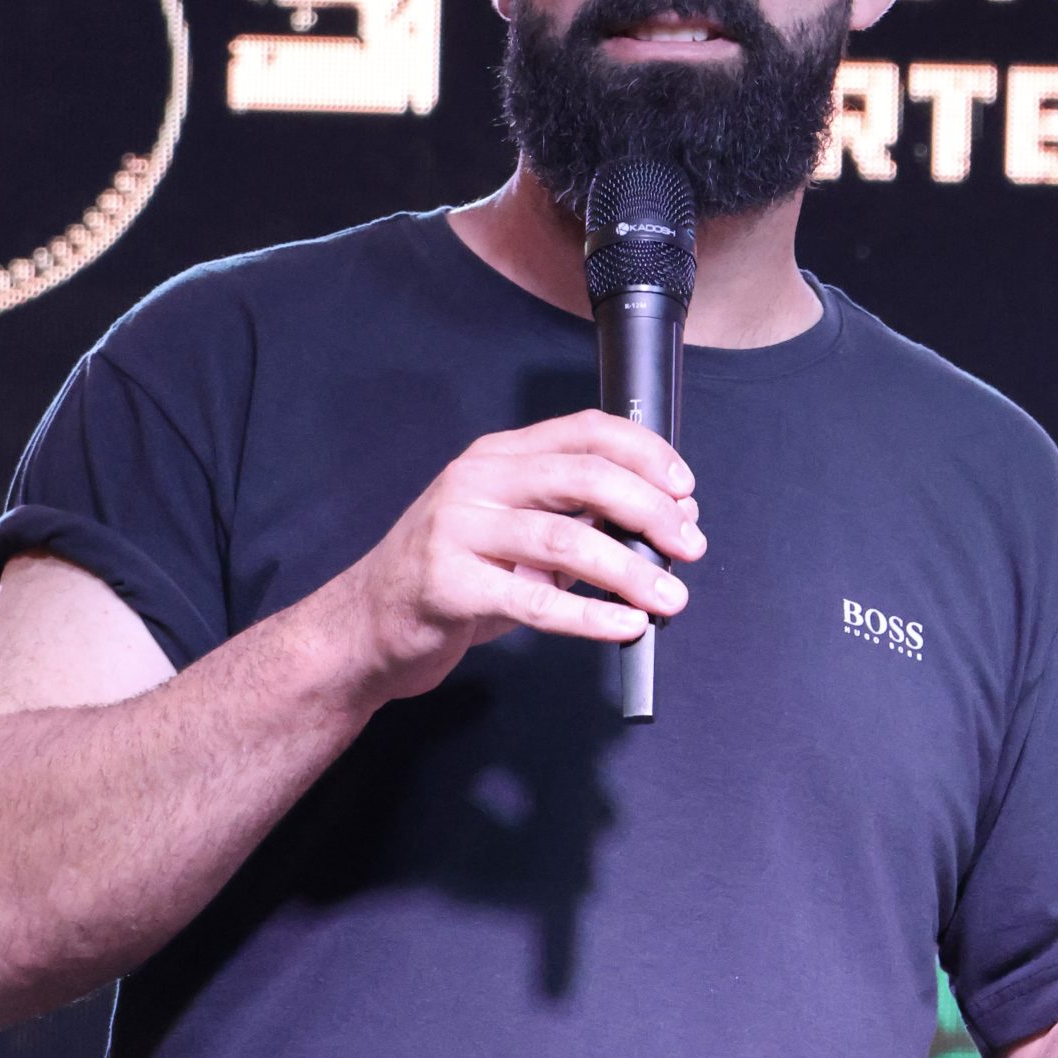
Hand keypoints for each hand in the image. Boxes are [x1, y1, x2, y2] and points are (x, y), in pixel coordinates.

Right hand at [339, 410, 704, 701]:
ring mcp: (457, 531)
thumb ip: (574, 522)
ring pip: (565, 539)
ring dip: (630, 570)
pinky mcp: (449, 586)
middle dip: (651, 510)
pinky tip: (624, 625)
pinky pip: (535, 601)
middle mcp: (477, 483)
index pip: (585, 432)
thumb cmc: (451, 579)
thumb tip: (660, 525)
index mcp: (498, 458)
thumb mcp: (512, 535)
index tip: (686, 488)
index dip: (646, 454)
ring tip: (670, 597)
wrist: (367, 625)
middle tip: (690, 546)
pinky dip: (591, 616)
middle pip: (582, 477)